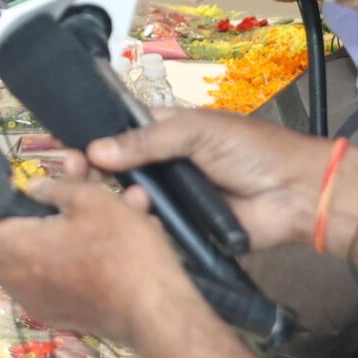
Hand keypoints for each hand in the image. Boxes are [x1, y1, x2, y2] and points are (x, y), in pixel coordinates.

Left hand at [0, 174, 187, 345]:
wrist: (156, 313)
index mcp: (12, 248)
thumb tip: (31, 187)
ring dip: (43, 240)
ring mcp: (37, 302)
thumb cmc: (120, 249)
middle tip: (27, 205)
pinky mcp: (62, 316)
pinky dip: (62, 262)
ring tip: (82, 216)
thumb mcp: (92, 201)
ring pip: (25, 264)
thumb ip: (55, 189)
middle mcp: (16, 280)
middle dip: (3, 226)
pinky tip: (97, 245)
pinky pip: (49, 281)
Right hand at [83, 106, 328, 251]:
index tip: (64, 145)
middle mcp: (163, 163)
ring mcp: (171, 196)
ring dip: (115, 197)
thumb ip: (146, 140)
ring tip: (108, 197)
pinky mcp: (182, 227)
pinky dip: (139, 223)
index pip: (118, 130)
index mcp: (165, 131)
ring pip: (128, 197)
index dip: (92, 135)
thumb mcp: (196, 131)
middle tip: (73, 173)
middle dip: (93, 169)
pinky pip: (150, 226)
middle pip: (116, 166)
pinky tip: (130, 220)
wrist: (294, 194)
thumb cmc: (252, 150)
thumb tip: (95, 151)